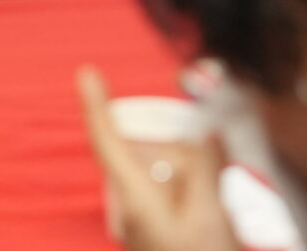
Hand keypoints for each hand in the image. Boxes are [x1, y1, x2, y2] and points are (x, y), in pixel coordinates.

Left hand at [77, 68, 234, 250]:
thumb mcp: (211, 216)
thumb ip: (206, 165)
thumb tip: (204, 130)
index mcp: (135, 198)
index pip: (106, 142)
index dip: (95, 106)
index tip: (87, 73)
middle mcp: (131, 209)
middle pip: (146, 156)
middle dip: (179, 152)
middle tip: (213, 181)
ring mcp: (143, 223)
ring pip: (164, 176)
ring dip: (193, 177)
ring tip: (219, 208)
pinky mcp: (156, 233)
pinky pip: (175, 197)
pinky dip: (195, 194)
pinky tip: (216, 214)